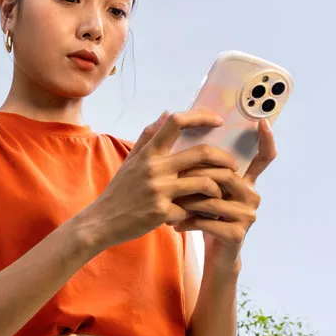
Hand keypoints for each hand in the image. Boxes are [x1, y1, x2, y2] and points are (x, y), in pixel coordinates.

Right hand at [86, 109, 238, 248]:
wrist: (102, 221)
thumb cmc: (119, 191)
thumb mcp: (131, 161)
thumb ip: (149, 137)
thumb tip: (166, 113)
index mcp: (148, 153)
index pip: (176, 122)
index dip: (201, 116)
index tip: (218, 120)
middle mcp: (154, 168)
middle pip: (202, 153)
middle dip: (224, 158)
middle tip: (232, 165)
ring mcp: (159, 190)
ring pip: (205, 183)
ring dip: (218, 188)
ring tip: (219, 192)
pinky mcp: (162, 212)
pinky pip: (192, 209)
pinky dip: (198, 212)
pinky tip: (198, 214)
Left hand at [173, 119, 276, 259]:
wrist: (214, 254)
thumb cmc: (205, 217)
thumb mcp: (202, 191)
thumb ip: (199, 168)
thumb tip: (187, 134)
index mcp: (245, 181)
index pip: (264, 158)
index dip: (266, 140)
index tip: (262, 122)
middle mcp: (252, 195)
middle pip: (223, 174)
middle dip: (193, 176)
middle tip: (171, 181)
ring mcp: (248, 215)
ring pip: (211, 198)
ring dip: (185, 201)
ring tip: (168, 205)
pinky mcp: (238, 233)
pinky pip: (207, 220)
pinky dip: (186, 221)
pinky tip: (174, 224)